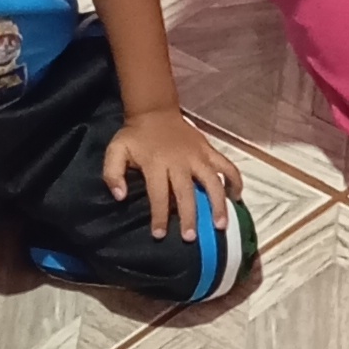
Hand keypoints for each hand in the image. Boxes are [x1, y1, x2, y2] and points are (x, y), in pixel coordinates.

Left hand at [102, 106, 241, 240]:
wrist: (155, 111)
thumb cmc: (135, 136)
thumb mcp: (115, 151)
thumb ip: (112, 173)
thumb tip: (120, 196)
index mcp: (156, 164)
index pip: (158, 195)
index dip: (159, 216)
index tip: (160, 235)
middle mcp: (179, 161)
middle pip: (186, 193)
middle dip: (189, 216)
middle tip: (191, 238)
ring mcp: (198, 156)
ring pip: (212, 181)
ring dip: (218, 204)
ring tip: (221, 225)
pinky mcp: (209, 150)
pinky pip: (227, 165)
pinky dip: (235, 180)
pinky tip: (236, 197)